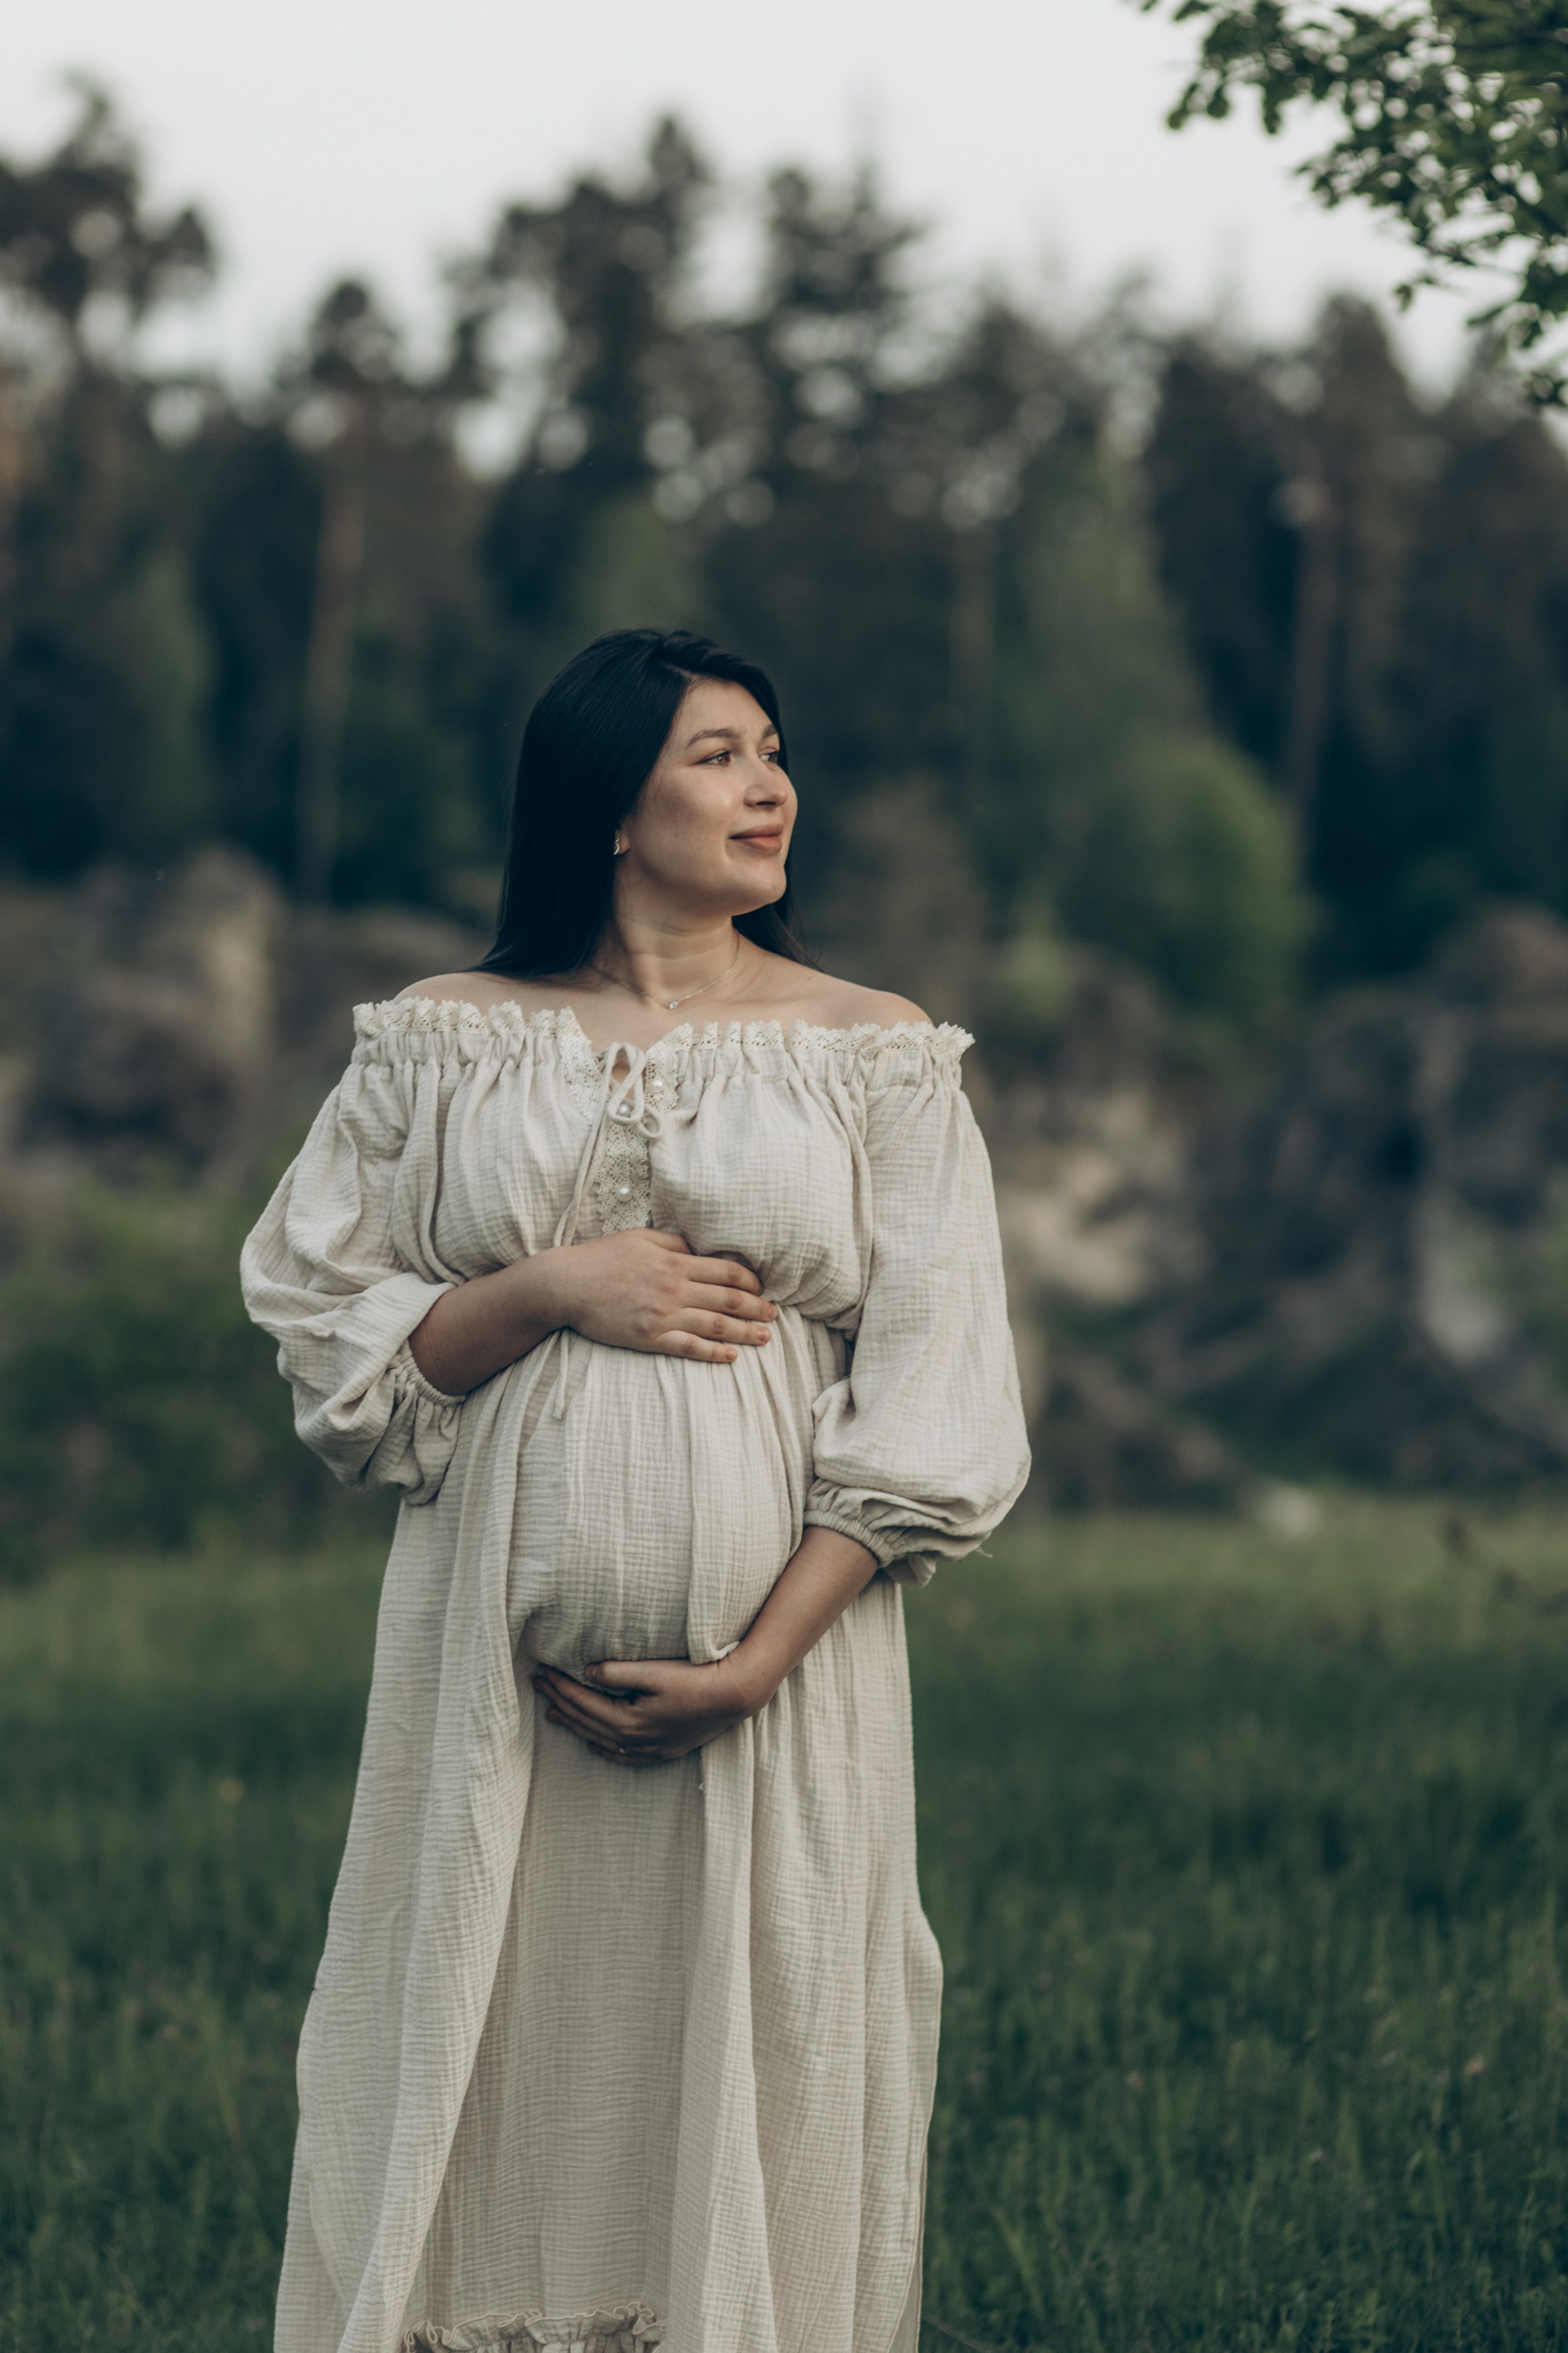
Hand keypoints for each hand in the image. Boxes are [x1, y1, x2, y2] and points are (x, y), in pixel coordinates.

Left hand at [533, 1653, 762, 1765]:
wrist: (733, 1697)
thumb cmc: (695, 1679)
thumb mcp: (654, 1671)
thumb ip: (617, 1672)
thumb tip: (586, 1672)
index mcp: (627, 1721)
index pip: (582, 1702)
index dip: (560, 1687)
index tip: (542, 1673)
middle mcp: (634, 1740)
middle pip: (587, 1721)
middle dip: (560, 1703)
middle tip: (539, 1688)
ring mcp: (648, 1749)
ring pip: (600, 1738)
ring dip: (575, 1724)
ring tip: (553, 1715)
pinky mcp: (662, 1750)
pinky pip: (622, 1755)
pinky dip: (603, 1747)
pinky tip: (593, 1742)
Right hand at [546, 1228, 776, 1363]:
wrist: (565, 1284)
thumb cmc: (601, 1258)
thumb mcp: (641, 1238)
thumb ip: (674, 1243)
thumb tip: (700, 1248)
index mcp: (675, 1262)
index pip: (726, 1271)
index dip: (750, 1280)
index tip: (762, 1287)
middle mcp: (675, 1289)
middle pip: (728, 1300)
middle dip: (756, 1309)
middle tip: (775, 1315)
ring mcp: (663, 1316)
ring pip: (715, 1326)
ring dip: (744, 1333)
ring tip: (765, 1338)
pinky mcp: (649, 1338)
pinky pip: (689, 1348)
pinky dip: (713, 1354)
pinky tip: (731, 1357)